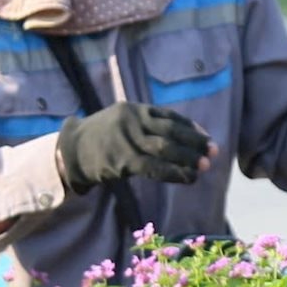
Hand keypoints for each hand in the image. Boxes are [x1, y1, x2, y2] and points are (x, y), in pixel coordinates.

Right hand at [56, 104, 215, 192]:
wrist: (71, 150)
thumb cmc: (104, 138)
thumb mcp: (125, 122)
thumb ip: (150, 126)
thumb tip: (186, 138)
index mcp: (136, 109)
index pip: (170, 116)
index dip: (191, 129)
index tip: (206, 138)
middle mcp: (133, 120)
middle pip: (171, 131)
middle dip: (195, 142)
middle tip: (214, 151)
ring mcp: (126, 139)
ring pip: (165, 149)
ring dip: (188, 159)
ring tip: (205, 166)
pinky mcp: (121, 160)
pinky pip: (153, 167)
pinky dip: (174, 173)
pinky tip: (188, 178)